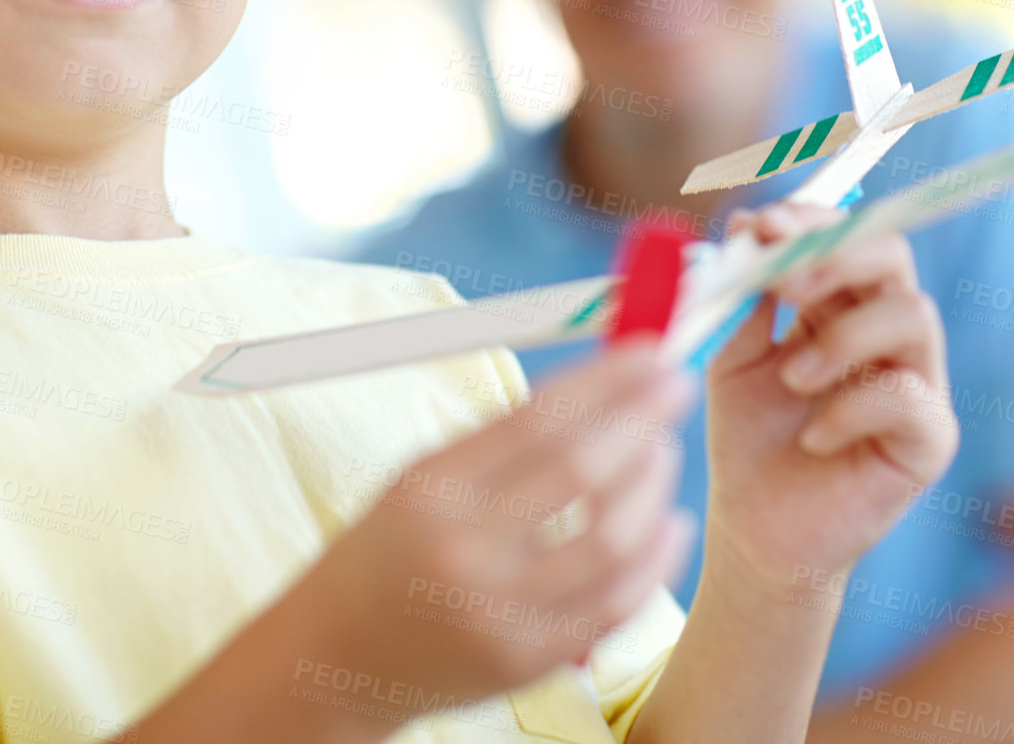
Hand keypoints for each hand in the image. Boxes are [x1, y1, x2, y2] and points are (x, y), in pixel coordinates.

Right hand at [300, 343, 699, 712]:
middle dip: (643, 418)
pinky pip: (615, 605)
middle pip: (582, 473)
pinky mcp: (528, 661)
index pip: (539, 420)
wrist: (338, 654)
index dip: (608, 381)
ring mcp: (498, 614)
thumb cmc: (390, 548)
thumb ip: (506, 437)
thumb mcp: (421, 478)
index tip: (651, 353)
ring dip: (652, 485)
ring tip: (663, 451)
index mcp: (432, 490)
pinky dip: (654, 559)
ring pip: (612, 541)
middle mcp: (463, 552)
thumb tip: (601, 380)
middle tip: (675, 385)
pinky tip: (667, 523)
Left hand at [702, 200, 958, 599]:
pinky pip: (910, 397)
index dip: (809, 220)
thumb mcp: (733, 355)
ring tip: (791, 379)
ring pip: (913, 315)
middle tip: (783, 282)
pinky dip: (852, 408)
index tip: (759, 227)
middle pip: (891, 256)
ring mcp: (916, 381)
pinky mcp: (929, 440)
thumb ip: (742, 297)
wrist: (755, 530)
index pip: (845, 233)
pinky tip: (811, 437)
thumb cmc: (748, 438)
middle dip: (835, 256)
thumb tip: (744, 227)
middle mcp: (885, 330)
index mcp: (839, 302)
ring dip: (842, 336)